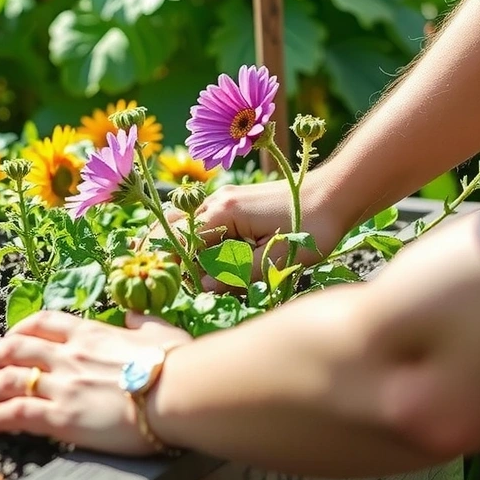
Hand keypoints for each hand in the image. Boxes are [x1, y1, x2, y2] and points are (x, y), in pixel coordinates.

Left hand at [0, 310, 191, 455]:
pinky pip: (15, 412)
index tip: (5, 339)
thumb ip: (140, 323)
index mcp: (90, 331)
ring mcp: (62, 384)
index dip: (18, 330)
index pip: (42, 323)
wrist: (179, 392)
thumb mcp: (159, 331)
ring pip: (5, 381)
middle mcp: (68, 354)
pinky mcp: (61, 416)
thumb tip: (133, 317)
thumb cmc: (177, 363)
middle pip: (13, 349)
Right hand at [152, 175, 346, 289]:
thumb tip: (202, 286)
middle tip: (142, 271)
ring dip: (173, 241)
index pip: (180, 241)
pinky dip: (192, 235)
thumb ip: (237, 274)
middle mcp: (217, 201)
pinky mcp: (237, 202)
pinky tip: (191, 253)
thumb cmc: (313, 226)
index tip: (161, 286)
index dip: (169, 265)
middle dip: (157, 248)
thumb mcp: (277, 258)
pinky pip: (203, 219)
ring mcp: (226, 199)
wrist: (338, 192)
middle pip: (172, 224)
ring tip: (157, 264)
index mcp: (223, 214)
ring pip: (185, 220)